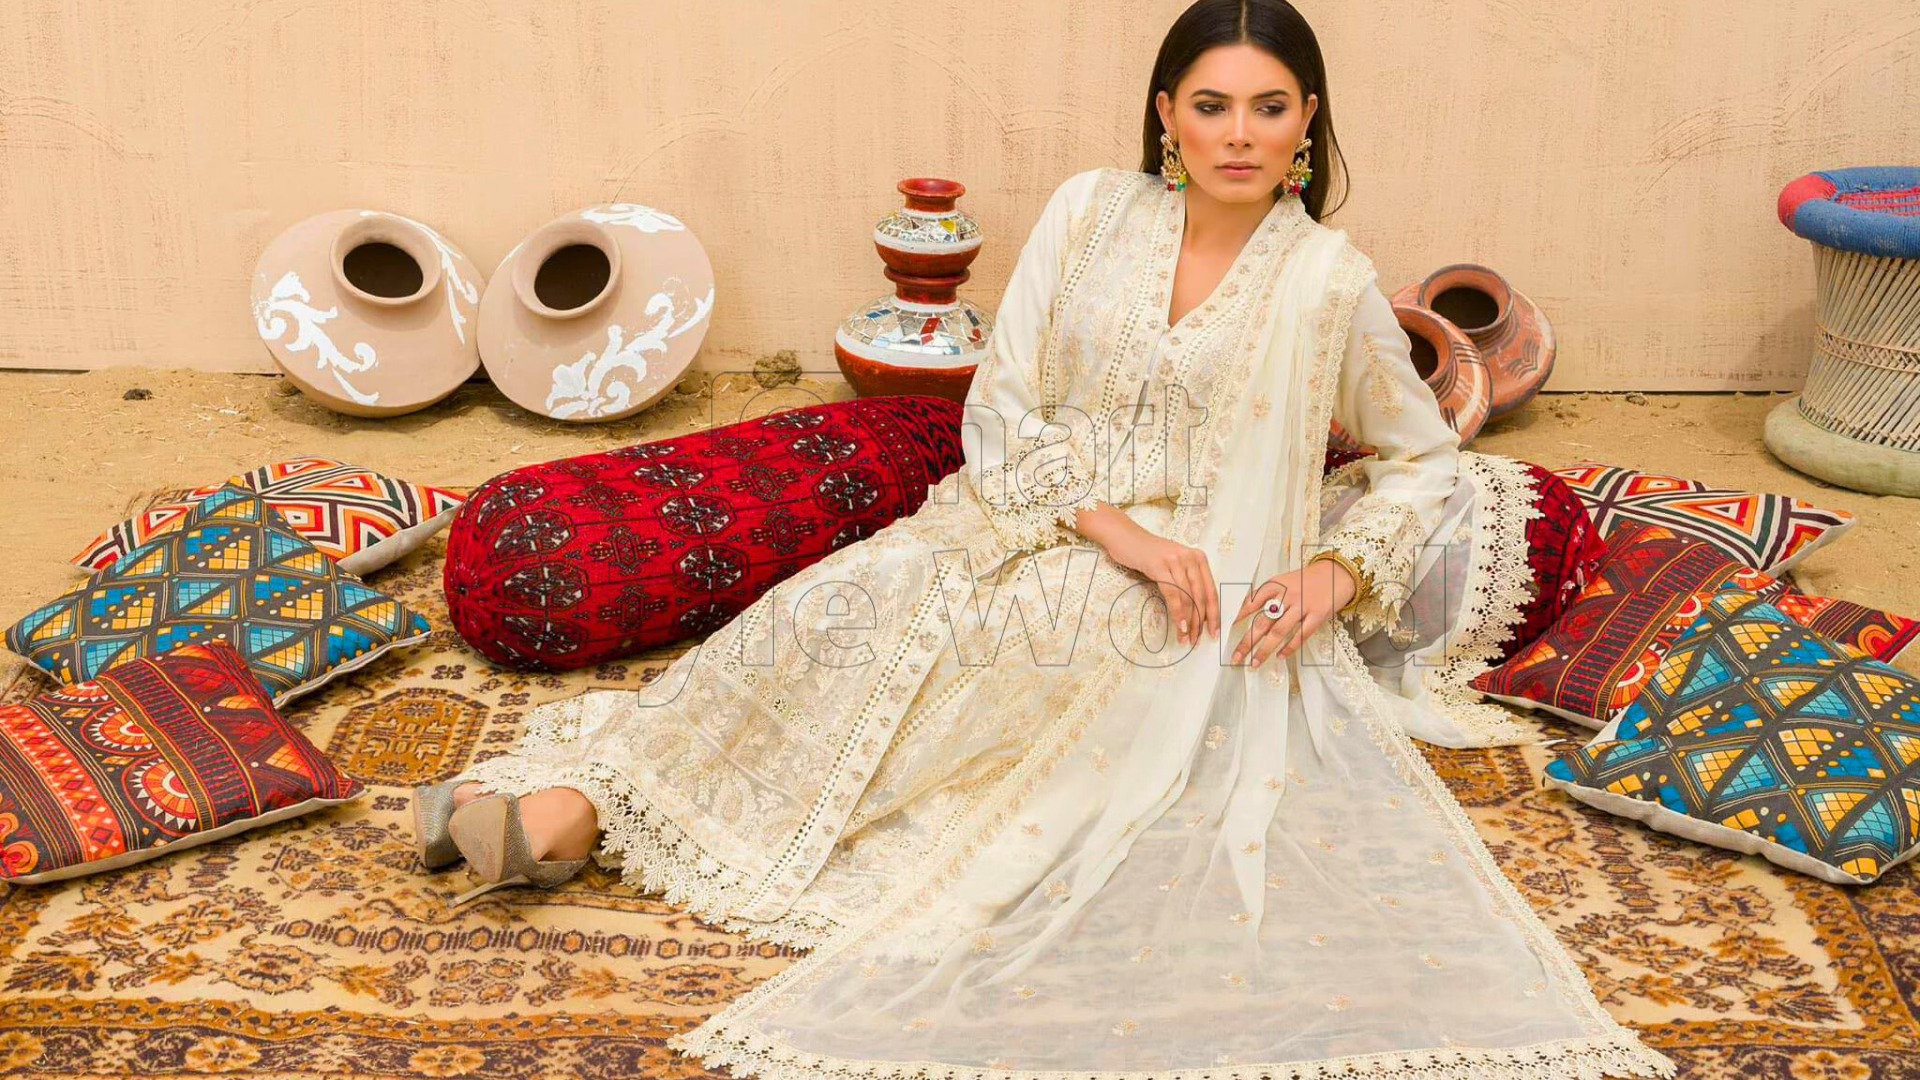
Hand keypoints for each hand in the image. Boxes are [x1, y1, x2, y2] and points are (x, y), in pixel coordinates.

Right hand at [1086, 509, 1218, 646]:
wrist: (1126, 538)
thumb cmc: (1150, 555)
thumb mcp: (1174, 566)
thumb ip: (1187, 582)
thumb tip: (1196, 613)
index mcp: (1199, 559)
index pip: (1211, 591)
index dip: (1214, 614)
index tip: (1214, 632)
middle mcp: (1191, 558)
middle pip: (1201, 596)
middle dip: (1200, 622)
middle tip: (1196, 640)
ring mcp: (1175, 560)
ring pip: (1188, 597)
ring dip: (1188, 621)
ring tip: (1185, 638)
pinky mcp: (1160, 565)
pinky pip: (1173, 593)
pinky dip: (1177, 612)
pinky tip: (1179, 624)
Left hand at [1231, 558, 1359, 667]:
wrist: (1336, 573)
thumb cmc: (1306, 580)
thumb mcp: (1283, 580)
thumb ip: (1266, 595)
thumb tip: (1243, 611)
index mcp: (1276, 585)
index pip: (1252, 602)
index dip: (1238, 617)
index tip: (1226, 630)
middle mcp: (1287, 596)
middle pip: (1262, 622)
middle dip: (1247, 642)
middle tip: (1235, 657)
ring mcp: (1303, 606)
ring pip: (1279, 632)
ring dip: (1265, 650)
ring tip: (1254, 664)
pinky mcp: (1318, 615)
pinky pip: (1301, 635)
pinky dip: (1290, 648)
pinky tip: (1280, 657)